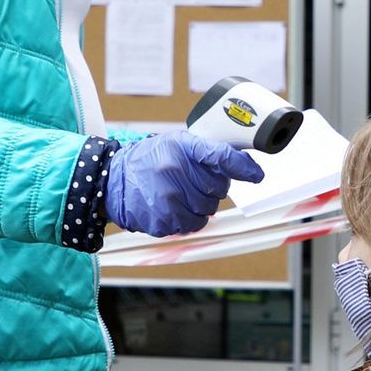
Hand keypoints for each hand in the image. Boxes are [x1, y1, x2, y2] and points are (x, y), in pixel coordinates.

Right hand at [103, 131, 264, 236]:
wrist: (112, 180)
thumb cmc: (150, 161)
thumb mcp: (175, 144)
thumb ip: (206, 152)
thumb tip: (243, 165)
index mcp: (182, 148)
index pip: (221, 156)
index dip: (242, 167)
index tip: (257, 175)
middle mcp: (175, 171)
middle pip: (218, 189)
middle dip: (211, 187)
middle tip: (192, 181)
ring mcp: (168, 198)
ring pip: (207, 211)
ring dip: (199, 206)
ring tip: (180, 194)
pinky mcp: (163, 221)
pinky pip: (191, 226)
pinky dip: (186, 219)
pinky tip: (171, 207)